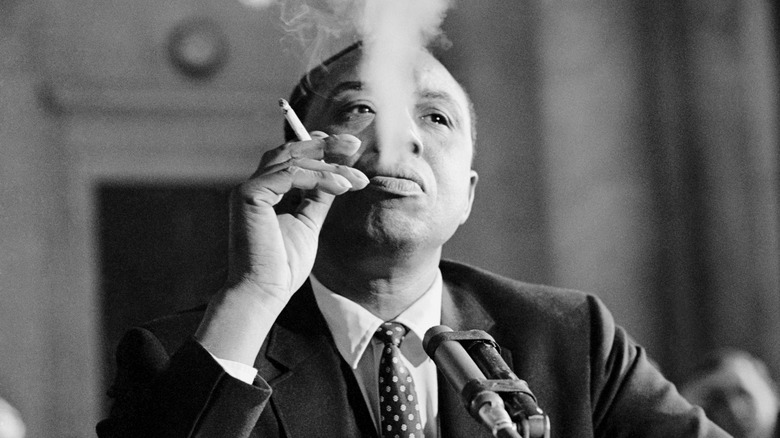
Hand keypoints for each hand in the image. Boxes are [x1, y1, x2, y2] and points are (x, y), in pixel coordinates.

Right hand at [195, 132, 366, 363]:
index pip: (292, 157)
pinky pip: (290, 174)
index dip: (318, 147)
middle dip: (326, 146)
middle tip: (355, 144)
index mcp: (266, 192)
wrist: (264, 292)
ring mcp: (249, 189)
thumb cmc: (283, 266)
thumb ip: (317, 199)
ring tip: (355, 180)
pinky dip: (318, 177)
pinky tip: (341, 187)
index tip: (347, 147)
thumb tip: (336, 177)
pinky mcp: (249, 195)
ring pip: (294, 160)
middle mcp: (255, 186)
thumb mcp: (308, 224)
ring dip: (330, 166)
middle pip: (291, 150)